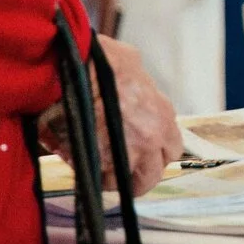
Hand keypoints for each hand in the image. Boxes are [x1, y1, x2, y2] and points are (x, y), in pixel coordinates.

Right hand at [42, 34, 179, 190]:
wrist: (72, 67)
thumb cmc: (98, 60)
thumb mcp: (131, 63)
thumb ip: (138, 85)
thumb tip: (132, 86)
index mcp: (161, 116)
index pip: (171, 150)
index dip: (156, 154)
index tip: (145, 153)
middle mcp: (150, 139)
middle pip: (151, 176)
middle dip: (136, 176)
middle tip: (120, 169)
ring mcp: (126, 154)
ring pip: (122, 183)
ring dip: (109, 177)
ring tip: (94, 164)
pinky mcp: (99, 163)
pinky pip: (97, 180)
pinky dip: (88, 174)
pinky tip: (78, 159)